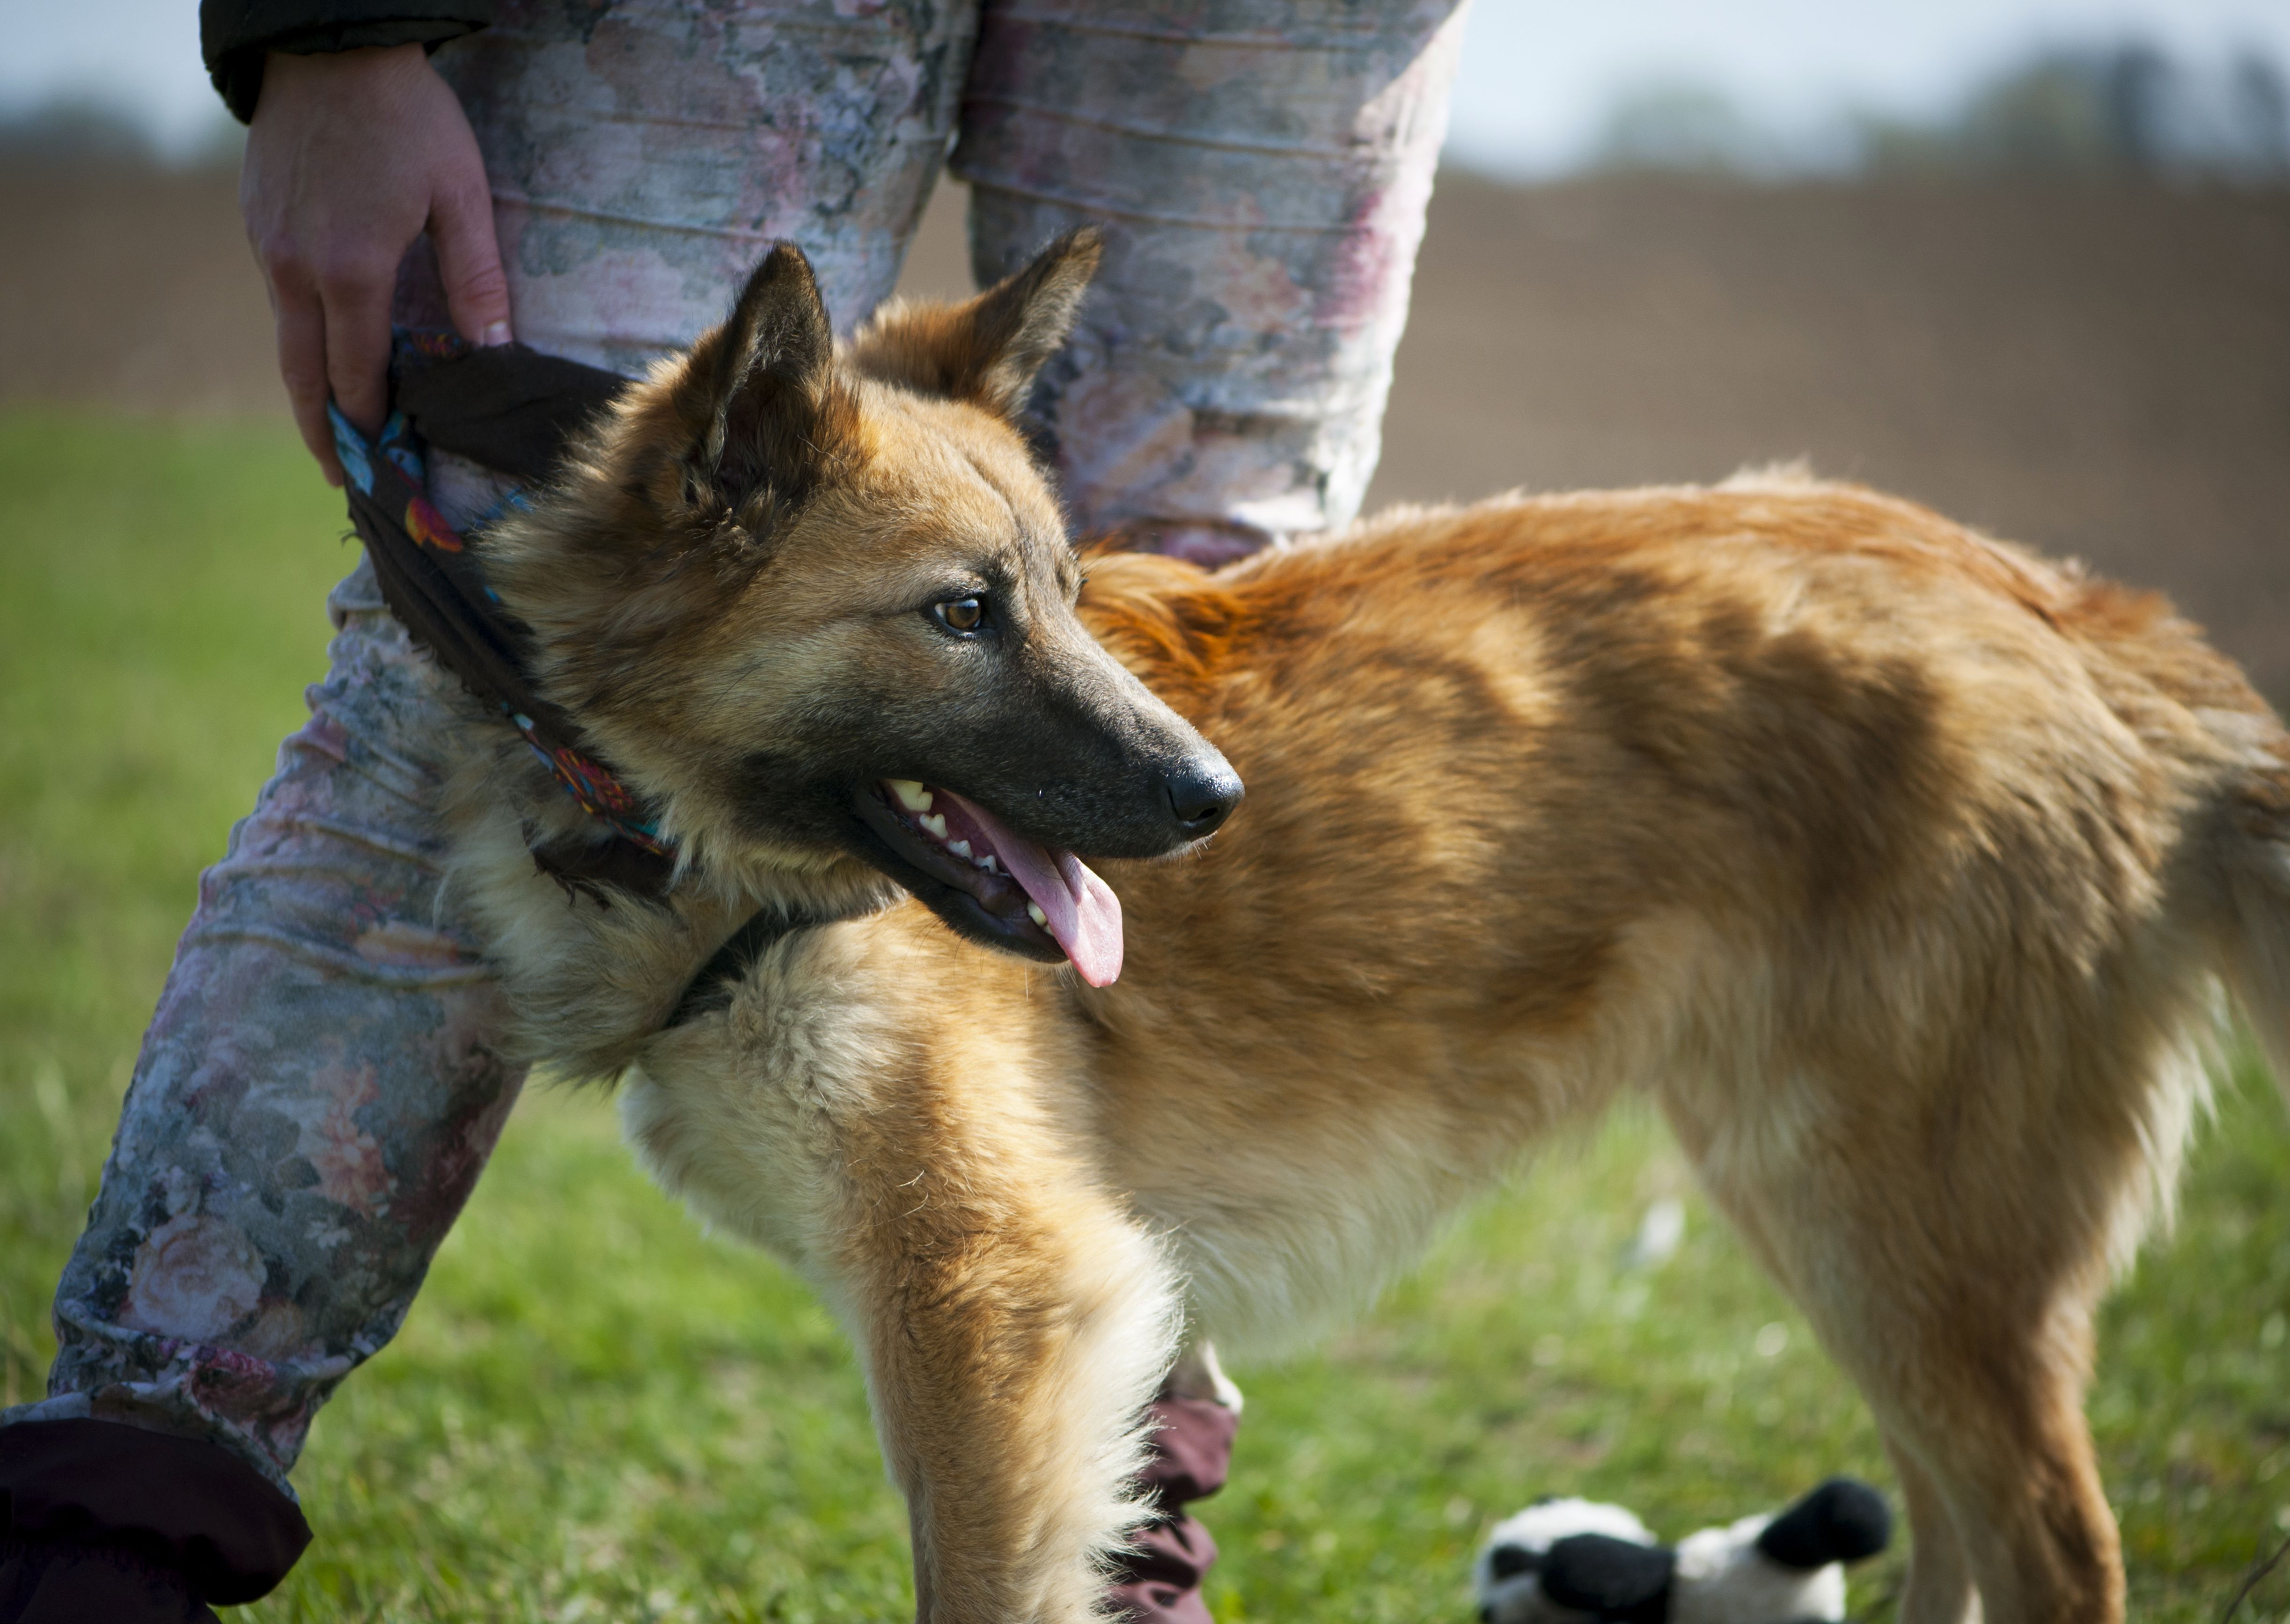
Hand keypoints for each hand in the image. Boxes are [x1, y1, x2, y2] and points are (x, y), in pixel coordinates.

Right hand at [240, 44, 511, 485]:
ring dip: (309, 390)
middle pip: (303, 377)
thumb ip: (478, 278)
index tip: (387, 468)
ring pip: (287, 341)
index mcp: (350, 271)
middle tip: (342, 481)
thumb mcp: (461, 194)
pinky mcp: (257, 223)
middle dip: (324, 435)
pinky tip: (329, 355)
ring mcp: (269, 246)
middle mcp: (296, 269)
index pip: (356, 376)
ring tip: (336, 432)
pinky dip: (302, 339)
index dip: (371, 428)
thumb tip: (494, 351)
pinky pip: (280, 299)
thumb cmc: (408, 117)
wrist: (330, 47)